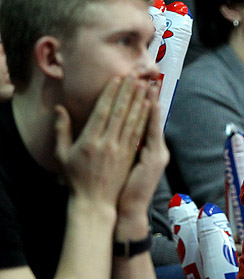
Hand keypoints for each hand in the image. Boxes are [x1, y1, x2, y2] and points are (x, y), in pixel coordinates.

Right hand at [55, 76, 149, 206]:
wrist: (94, 203)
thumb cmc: (75, 179)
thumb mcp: (62, 155)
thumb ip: (61, 130)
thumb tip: (59, 108)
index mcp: (89, 141)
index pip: (102, 112)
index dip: (110, 94)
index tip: (117, 79)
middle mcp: (106, 143)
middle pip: (119, 112)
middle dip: (127, 92)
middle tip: (134, 75)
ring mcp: (120, 150)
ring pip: (131, 121)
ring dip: (138, 101)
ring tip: (144, 85)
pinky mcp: (130, 157)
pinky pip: (138, 134)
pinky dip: (144, 119)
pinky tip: (148, 107)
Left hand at [117, 83, 168, 220]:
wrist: (128, 210)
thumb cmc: (124, 190)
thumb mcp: (129, 166)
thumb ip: (130, 147)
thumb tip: (123, 131)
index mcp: (150, 150)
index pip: (146, 120)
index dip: (145, 102)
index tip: (143, 84)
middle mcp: (157, 148)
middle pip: (152, 117)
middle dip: (150, 96)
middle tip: (149, 76)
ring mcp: (157, 152)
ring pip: (153, 122)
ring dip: (151, 101)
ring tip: (150, 82)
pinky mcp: (155, 158)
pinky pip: (152, 133)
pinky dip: (152, 117)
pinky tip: (151, 103)